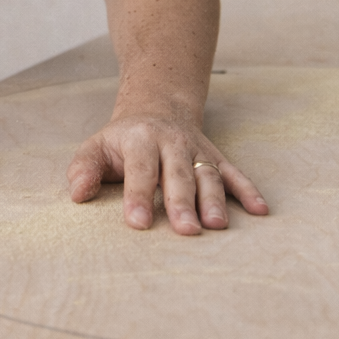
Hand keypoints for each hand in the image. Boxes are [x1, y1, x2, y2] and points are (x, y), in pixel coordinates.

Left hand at [67, 105, 267, 233]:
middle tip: (185, 231)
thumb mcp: (96, 147)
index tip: (138, 223)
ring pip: (208, 175)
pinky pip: (234, 174)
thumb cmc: (122, 140)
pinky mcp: (215, 157)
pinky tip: (260, 210)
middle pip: (178, 174)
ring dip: (214, 200)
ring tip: (217, 226)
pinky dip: (248, 190)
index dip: (139, 195)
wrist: (156, 107)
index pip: (140, 169)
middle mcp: (171, 142)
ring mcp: (196, 150)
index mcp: (140, 139)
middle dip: (182, 203)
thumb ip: (84, 169)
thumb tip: (78, 194)